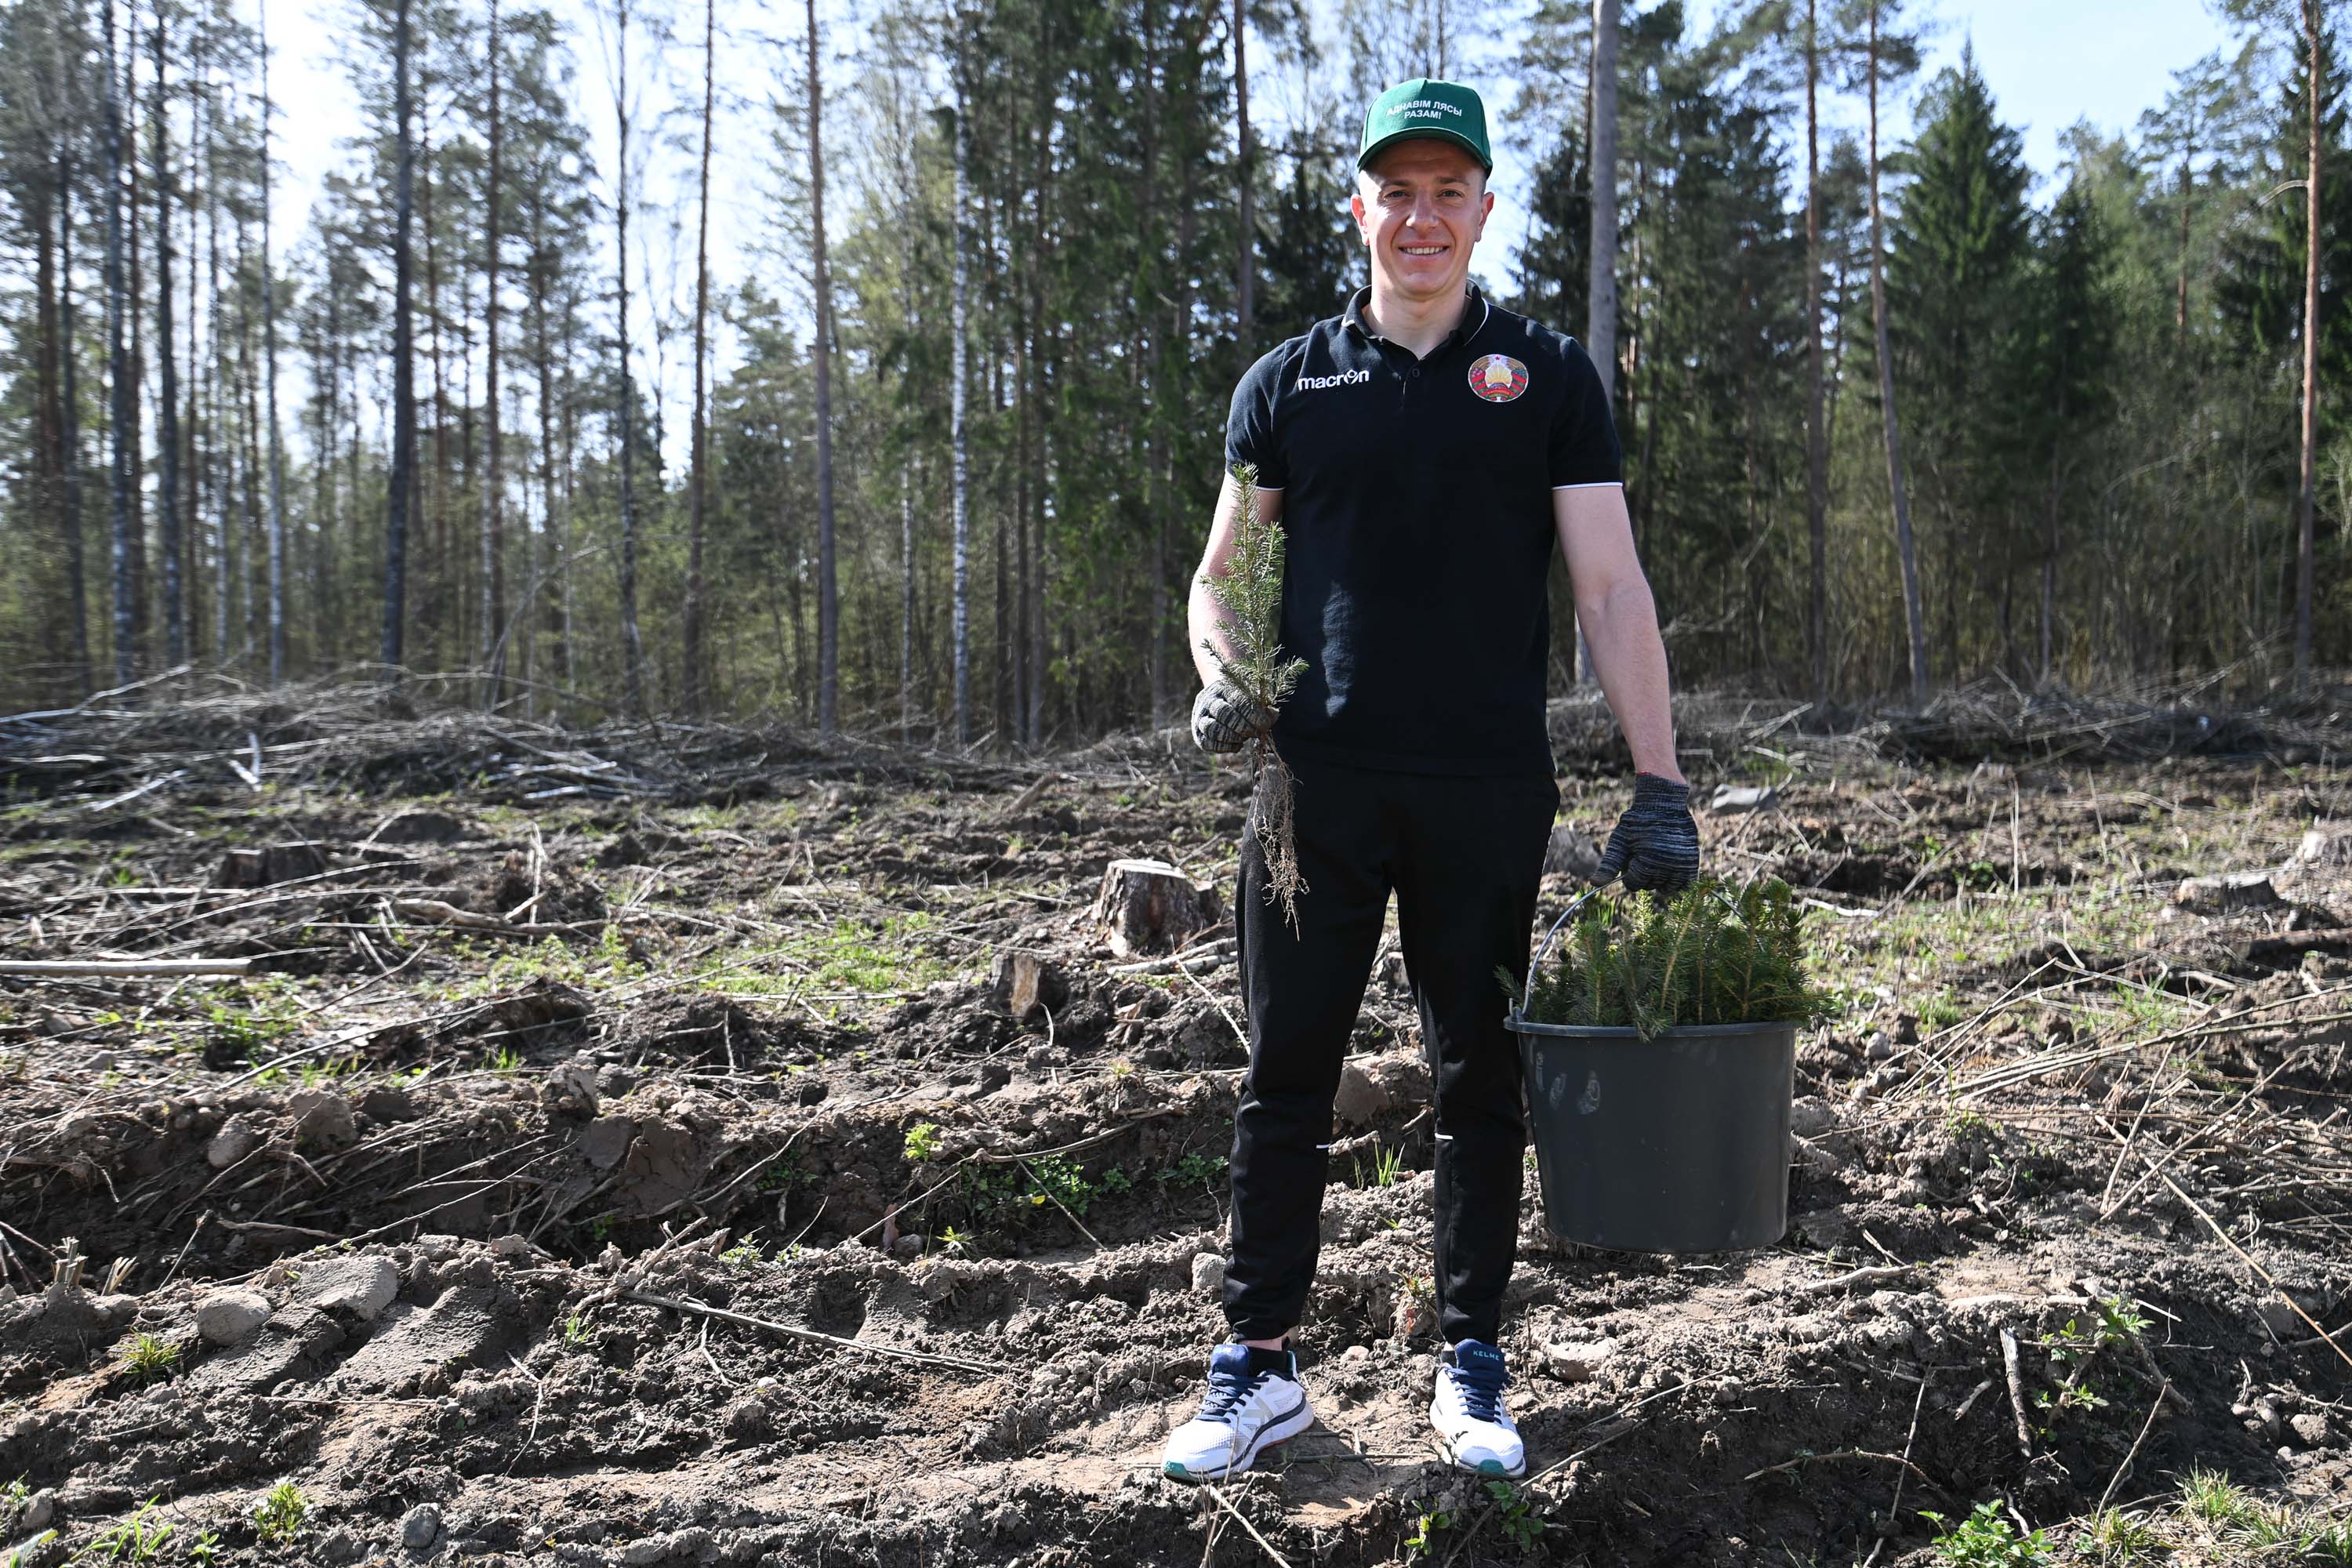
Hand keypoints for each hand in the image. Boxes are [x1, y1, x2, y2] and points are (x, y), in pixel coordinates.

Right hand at [1191, 680, 1270, 753]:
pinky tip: (1236, 745)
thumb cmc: (1240, 699)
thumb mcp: (1252, 697)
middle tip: (1255, 733)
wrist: (1218, 699)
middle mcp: (1208, 699)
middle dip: (1243, 726)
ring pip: (1212, 728)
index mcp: (1223, 686)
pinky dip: (1223, 747)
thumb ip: (1264, 707)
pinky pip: (1207, 743)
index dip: (1253, 714)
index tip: (1265, 724)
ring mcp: (1200, 716)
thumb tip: (1272, 716)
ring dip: (1231, 737)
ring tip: (1243, 739)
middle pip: (1224, 714)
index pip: (1238, 700)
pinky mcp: (1197, 732)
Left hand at [1595, 773, 1699, 892]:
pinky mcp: (1692, 862)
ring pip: (1666, 889)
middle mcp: (1666, 865)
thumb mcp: (1619, 842)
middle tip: (1644, 856)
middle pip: (1649, 887)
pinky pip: (1684, 885)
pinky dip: (1676, 881)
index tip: (1631, 861)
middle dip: (1643, 875)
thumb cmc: (1637, 823)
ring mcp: (1681, 864)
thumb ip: (1608, 865)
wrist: (1663, 804)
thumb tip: (1594, 884)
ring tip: (1656, 861)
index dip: (1629, 875)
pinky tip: (1668, 868)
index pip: (1633, 885)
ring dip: (1659, 880)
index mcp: (1646, 861)